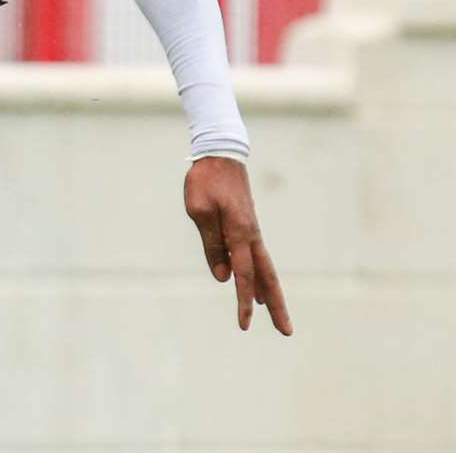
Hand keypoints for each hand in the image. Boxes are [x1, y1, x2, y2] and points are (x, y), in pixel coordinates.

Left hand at [184, 157, 292, 334]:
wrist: (220, 154)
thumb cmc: (205, 181)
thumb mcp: (199, 211)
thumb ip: (212, 244)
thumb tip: (223, 276)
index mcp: (239, 233)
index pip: (243, 274)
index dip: (242, 301)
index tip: (244, 325)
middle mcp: (251, 236)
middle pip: (267, 278)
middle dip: (276, 306)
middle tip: (287, 332)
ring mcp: (251, 232)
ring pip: (265, 269)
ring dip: (270, 294)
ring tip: (278, 318)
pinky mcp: (247, 228)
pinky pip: (256, 258)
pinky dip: (260, 277)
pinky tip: (256, 289)